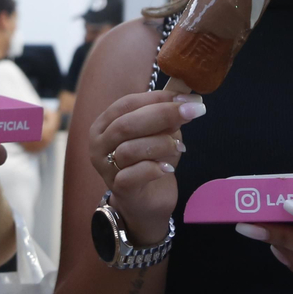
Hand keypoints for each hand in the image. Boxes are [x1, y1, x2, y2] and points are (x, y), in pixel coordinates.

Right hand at [88, 87, 205, 245]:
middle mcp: (99, 144)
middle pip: (127, 124)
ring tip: (180, 148)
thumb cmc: (150, 161)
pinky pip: (134, 174)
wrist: (147, 201)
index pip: (128, 104)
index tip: (187, 97)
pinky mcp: (118, 188)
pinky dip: (154, 168)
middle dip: (163, 115)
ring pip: (130, 149)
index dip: (157, 98)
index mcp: (104, 124)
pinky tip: (168, 168)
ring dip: (161, 144)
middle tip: (193, 112)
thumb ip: (166, 114)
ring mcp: (105, 168)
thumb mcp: (159, 132)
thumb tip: (187, 92)